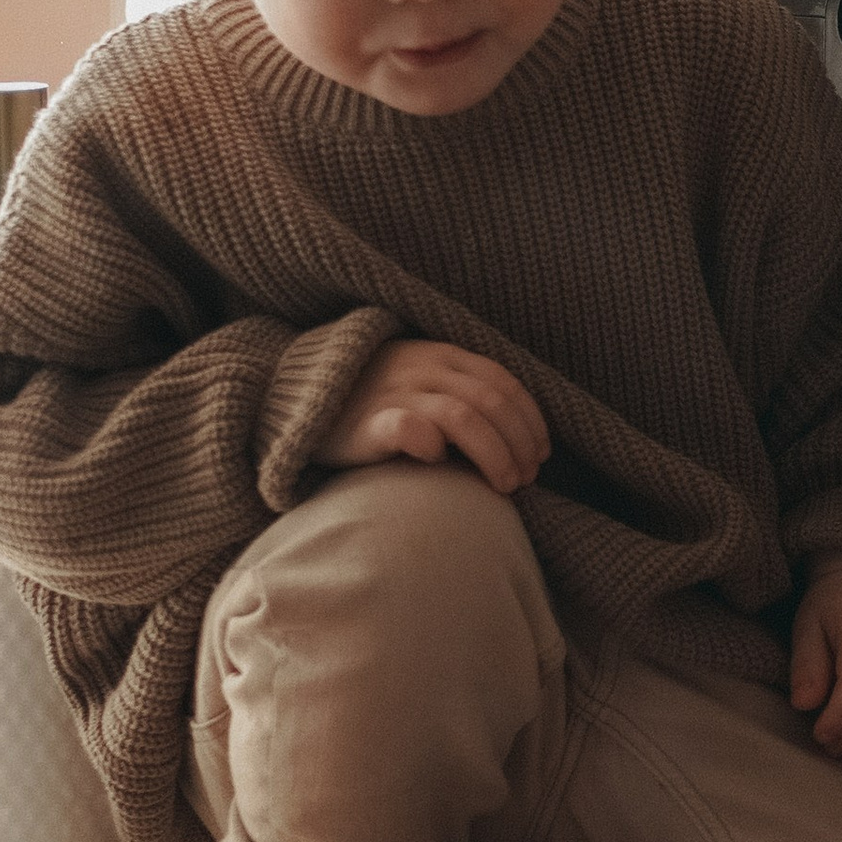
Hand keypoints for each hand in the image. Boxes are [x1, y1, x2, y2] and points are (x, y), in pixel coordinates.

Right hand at [317, 340, 549, 493]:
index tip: (542, 454)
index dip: (531, 420)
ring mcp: (395, 391)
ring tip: (503, 485)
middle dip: (519, 444)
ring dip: (495, 454)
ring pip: (464, 416)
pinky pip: (409, 427)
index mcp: (442, 355)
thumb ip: (461, 394)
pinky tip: (439, 463)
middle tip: (525, 478)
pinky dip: (433, 444)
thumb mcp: (420, 382)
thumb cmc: (370, 401)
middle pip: (492, 403)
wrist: (298, 399)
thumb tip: (518, 439)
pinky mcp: (367, 421)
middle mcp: (422, 367)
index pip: (503, 382)